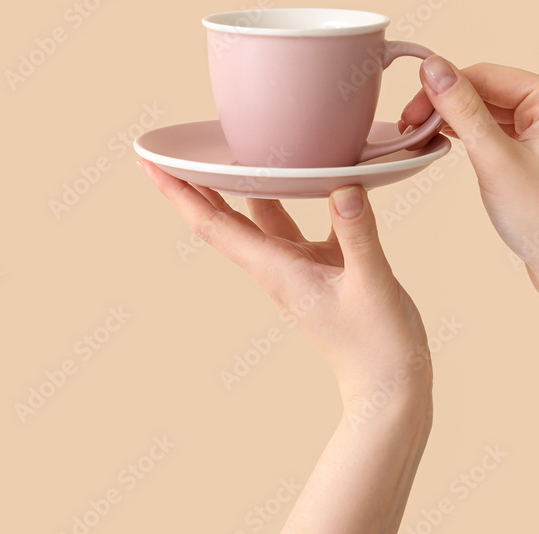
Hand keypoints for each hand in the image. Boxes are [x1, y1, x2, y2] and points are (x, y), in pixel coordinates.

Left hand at [137, 162, 431, 532]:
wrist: (387, 386)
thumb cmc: (377, 343)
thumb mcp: (371, 284)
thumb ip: (358, 235)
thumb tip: (343, 188)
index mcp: (276, 269)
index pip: (214, 224)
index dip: (181, 193)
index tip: (151, 165)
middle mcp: (277, 266)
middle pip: (222, 219)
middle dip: (191, 186)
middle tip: (165, 152)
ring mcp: (295, 268)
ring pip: (254, 218)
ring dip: (231, 189)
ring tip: (214, 156)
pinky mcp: (318, 268)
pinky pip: (289, 225)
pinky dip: (282, 198)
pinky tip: (293, 176)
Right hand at [400, 57, 538, 297]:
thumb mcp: (494, 159)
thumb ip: (462, 108)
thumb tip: (433, 65)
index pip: (486, 75)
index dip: (441, 90)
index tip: (407, 115)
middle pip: (488, 89)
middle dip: (447, 105)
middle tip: (408, 129)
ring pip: (491, 109)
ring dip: (456, 120)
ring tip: (420, 137)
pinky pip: (500, 129)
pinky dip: (473, 135)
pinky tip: (446, 143)